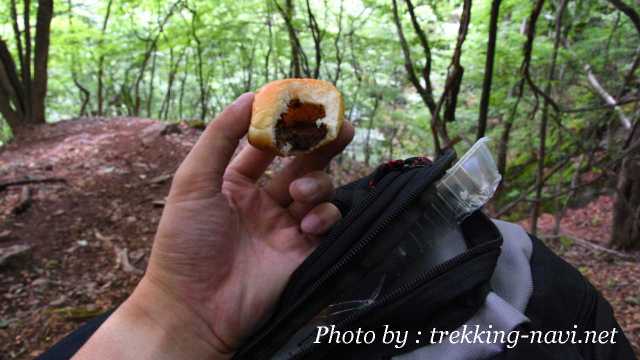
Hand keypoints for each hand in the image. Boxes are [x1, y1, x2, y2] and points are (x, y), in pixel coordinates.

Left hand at [74, 93, 353, 358]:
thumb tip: (250, 96)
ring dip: (317, 184)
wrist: (195, 306)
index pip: (268, 145)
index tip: (303, 106)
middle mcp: (264, 201)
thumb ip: (221, 137)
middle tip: (341, 126)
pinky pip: (327, 222)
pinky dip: (324, 215)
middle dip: (322, 144)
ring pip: (318, 190)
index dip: (285, 126)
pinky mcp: (303, 250)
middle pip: (302, 163)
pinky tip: (307, 223)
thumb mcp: (194, 181)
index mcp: (236, 183)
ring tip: (300, 193)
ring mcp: (285, 226)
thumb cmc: (185, 242)